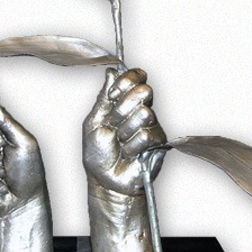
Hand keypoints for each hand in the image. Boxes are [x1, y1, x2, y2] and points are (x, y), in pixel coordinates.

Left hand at [83, 67, 166, 251]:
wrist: (105, 180)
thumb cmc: (97, 153)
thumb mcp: (93, 122)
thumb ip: (103, 97)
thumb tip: (112, 71)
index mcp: (124, 101)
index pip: (136, 77)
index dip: (127, 81)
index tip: (112, 95)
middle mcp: (140, 109)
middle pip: (144, 91)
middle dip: (122, 108)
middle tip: (113, 123)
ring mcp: (151, 125)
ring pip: (145, 114)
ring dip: (125, 131)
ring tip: (120, 143)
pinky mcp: (159, 142)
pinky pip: (148, 135)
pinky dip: (132, 146)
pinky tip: (128, 153)